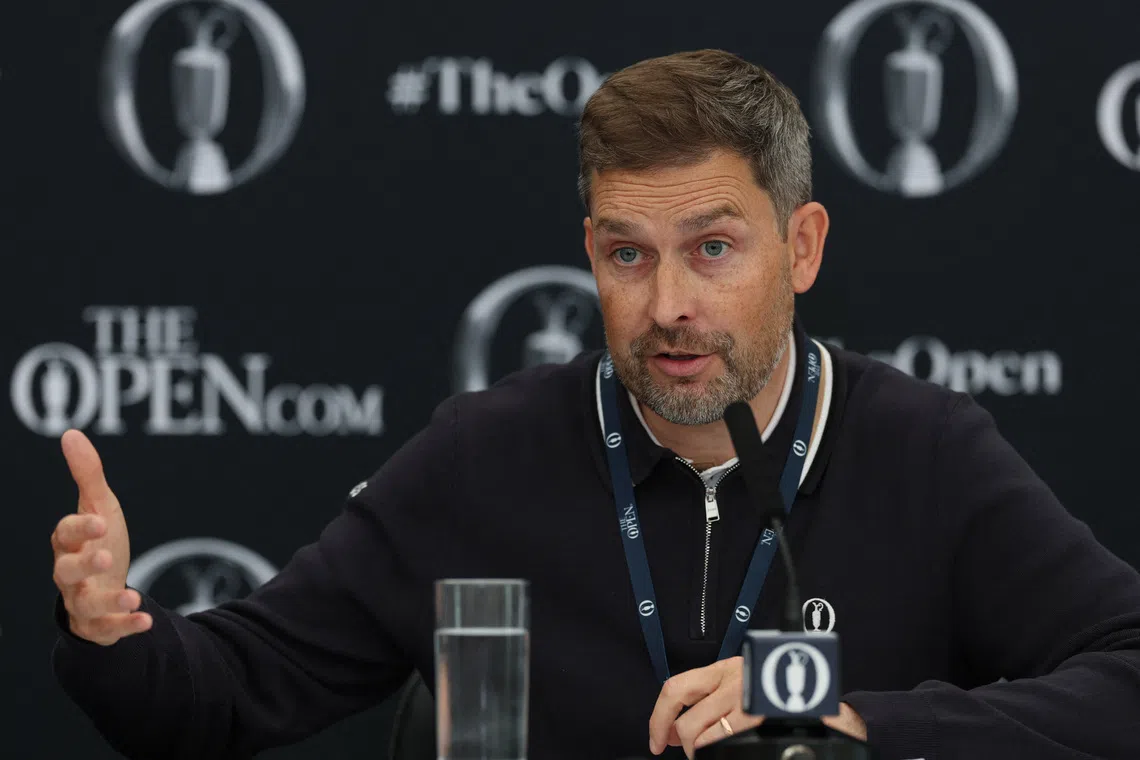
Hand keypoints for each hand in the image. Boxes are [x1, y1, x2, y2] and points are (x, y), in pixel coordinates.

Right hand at [51, 429, 150, 644]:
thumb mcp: (100, 507)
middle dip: (83, 565)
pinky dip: (126, 625)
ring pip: (85, 605)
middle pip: (66, 572)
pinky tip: (145, 620)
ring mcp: (82, 601)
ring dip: (108, 600)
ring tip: (132, 595)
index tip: (101, 521)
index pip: (65, 534)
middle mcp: (69, 574)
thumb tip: (71, 434)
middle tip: (105, 555)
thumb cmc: (100, 541)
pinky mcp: (99, 624)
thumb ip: (87, 475)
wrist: (105, 586)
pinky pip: (108, 629)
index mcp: (68, 543)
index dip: (80, 528)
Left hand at [647, 657, 868, 757]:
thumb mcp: (745, 685)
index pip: (677, 688)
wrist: (832, 710)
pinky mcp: (764, 720)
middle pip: (686, 716)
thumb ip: (712, 699)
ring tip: (712, 753)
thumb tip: (674, 728)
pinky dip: (719, 753)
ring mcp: (751, 702)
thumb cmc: (784, 697)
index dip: (659, 718)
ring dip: (701, 751)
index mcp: (726, 669)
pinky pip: (726, 744)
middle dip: (679, 739)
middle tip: (681, 749)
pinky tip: (726, 753)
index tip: (656, 739)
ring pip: (703, 736)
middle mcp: (736, 681)